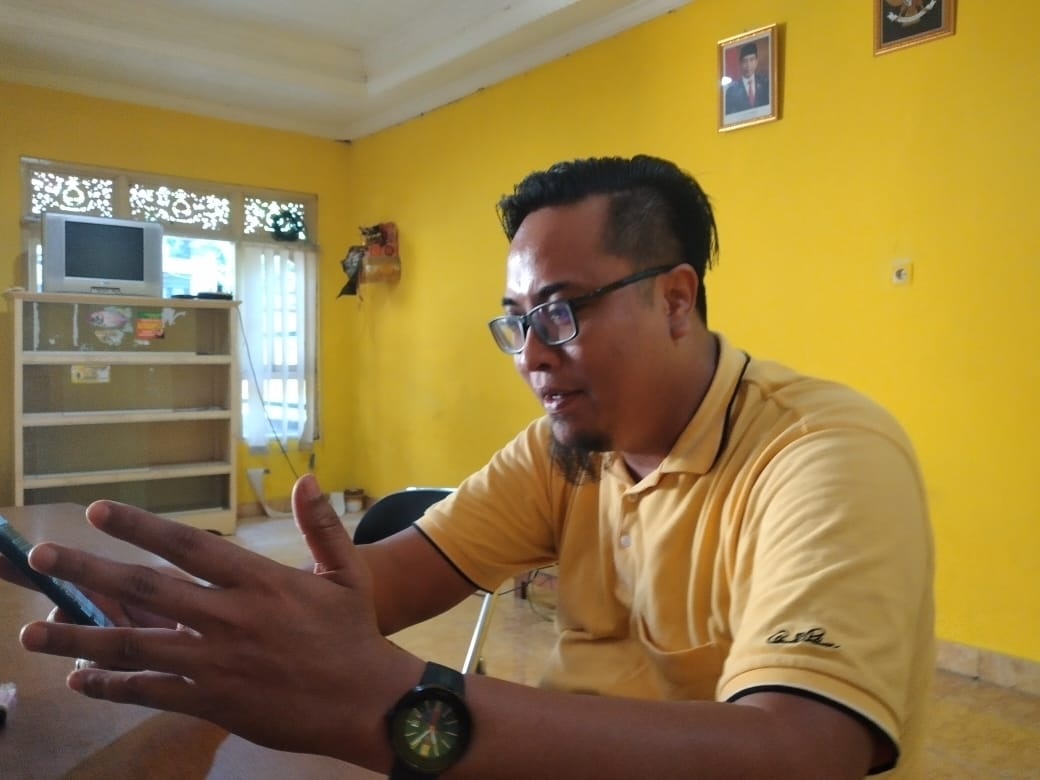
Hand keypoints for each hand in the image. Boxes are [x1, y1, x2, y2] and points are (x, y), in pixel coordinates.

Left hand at [19, 474, 422, 764]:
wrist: (365, 703)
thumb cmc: (355, 633)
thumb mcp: (347, 573)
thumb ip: (322, 525)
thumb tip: (305, 478)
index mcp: (259, 582)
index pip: (188, 546)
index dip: (140, 527)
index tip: (98, 511)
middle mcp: (229, 619)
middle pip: (146, 591)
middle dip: (90, 572)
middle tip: (42, 557)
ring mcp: (216, 664)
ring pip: (135, 647)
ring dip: (79, 639)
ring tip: (32, 633)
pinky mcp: (212, 702)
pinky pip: (152, 692)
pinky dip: (112, 686)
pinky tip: (80, 679)